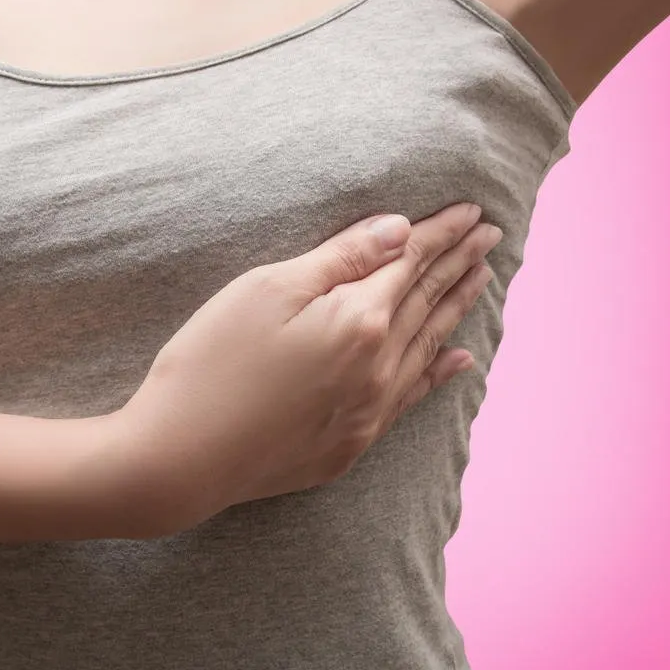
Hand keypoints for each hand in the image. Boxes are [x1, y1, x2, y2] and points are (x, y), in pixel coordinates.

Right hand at [107, 202, 501, 534]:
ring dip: (455, 309)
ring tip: (481, 279)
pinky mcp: (349, 444)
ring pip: (428, 347)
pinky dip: (439, 372)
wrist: (179, 459)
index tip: (473, 210)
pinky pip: (412, 397)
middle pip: (426, 302)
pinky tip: (459, 360)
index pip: (410, 263)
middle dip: (459, 263)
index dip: (441, 233)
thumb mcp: (266, 291)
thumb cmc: (210, 364)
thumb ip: (339, 260)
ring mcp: (368, 411)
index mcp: (358, 320)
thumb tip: (399, 231)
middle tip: (491, 234)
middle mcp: (378, 367)